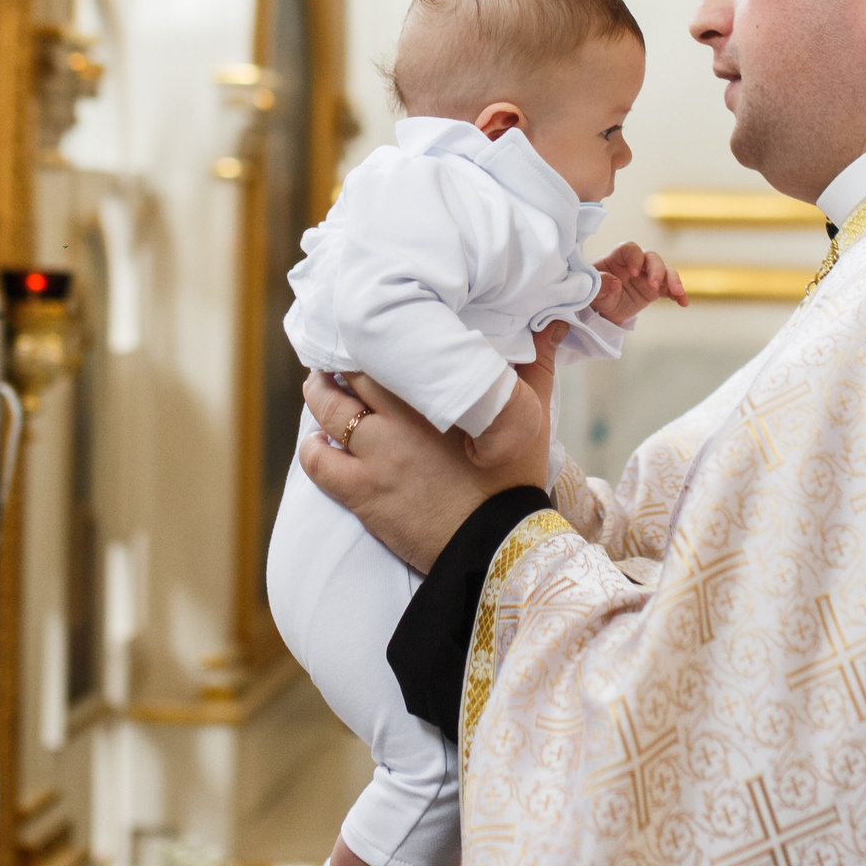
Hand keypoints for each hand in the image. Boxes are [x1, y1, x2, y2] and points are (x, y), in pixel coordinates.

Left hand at [301, 321, 568, 572]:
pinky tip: (318, 443)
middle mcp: (399, 416)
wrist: (500, 543)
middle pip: (350, 371)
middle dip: (341, 360)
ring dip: (318, 395)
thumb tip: (553, 321)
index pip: (388, 343)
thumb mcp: (530, 412)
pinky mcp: (362, 493)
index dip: (373, 334)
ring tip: (320, 388)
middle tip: (339, 356)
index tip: (369, 328)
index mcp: (437, 390)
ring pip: (327, 410)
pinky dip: (311, 448)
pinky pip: (317, 462)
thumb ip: (536, 361)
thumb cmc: (517, 475)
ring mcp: (376, 455)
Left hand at [592, 241, 688, 324]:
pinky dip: (678, 294)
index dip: (633, 257)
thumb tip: (616, 284)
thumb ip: (600, 285)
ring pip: (665, 270)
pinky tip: (684, 302)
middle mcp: (636, 263)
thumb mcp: (592, 291)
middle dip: (656, 269)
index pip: (629, 248)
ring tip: (677, 292)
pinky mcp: (656, 289)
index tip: (632, 272)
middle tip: (654, 285)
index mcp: (617, 258)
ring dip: (673, 280)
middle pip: (651, 257)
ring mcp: (648, 275)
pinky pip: (670, 288)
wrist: (603, 309)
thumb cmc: (595, 292)